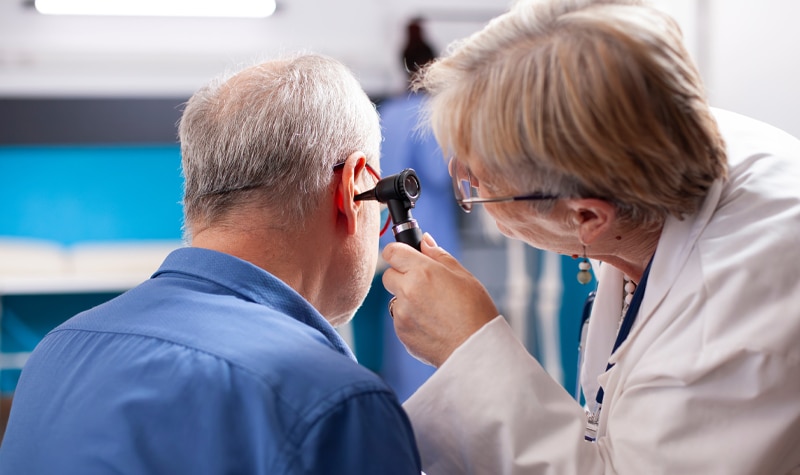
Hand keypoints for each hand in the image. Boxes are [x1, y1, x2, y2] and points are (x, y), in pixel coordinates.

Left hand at [382, 233, 498, 366]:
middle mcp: (407, 291)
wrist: (475, 350)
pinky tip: (432, 324)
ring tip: (433, 309)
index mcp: (422, 271)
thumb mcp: (463, 276)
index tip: (406, 256)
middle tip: (424, 284)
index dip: (398, 252)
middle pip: (388, 275)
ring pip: (395, 299)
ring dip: (407, 300)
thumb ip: (439, 256)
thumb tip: (424, 241)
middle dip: (401, 276)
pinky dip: (411, 319)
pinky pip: (400, 319)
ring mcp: (401, 314)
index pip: (391, 251)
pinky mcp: (401, 332)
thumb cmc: (475, 311)